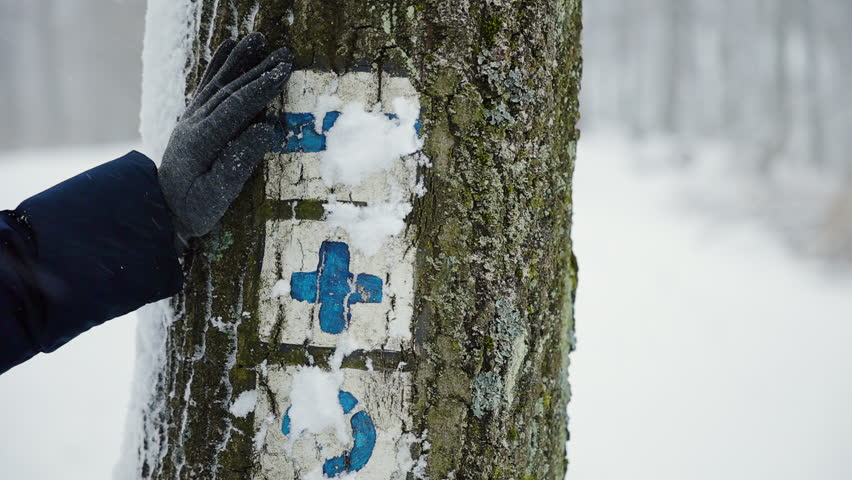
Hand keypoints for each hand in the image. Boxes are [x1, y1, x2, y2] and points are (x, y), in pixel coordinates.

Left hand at [158, 33, 292, 251]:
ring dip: (240, 60)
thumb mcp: (217, 195)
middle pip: (229, 89)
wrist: (159, 209)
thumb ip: (238, 163)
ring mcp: (190, 119)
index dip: (261, 87)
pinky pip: (206, 87)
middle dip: (258, 70)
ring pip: (217, 83)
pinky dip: (218, 65)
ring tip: (258, 39)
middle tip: (285, 53)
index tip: (284, 71)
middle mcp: (194, 123)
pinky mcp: (191, 119)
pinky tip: (227, 48)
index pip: (236, 106)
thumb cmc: (194, 208)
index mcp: (202, 141)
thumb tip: (267, 129)